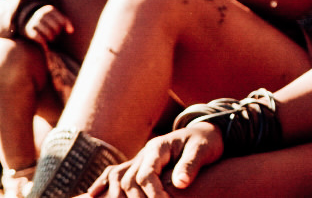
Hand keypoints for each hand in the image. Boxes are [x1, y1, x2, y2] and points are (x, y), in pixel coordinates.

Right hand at [23, 5, 71, 44]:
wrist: (30, 19)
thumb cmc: (49, 20)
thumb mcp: (58, 18)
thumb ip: (66, 23)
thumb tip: (71, 31)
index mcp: (50, 9)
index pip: (62, 21)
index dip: (63, 27)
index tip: (61, 29)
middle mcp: (41, 14)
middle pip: (55, 27)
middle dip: (57, 33)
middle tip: (56, 35)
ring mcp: (34, 21)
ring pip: (48, 32)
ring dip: (52, 38)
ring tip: (52, 38)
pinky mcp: (28, 29)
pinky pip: (38, 37)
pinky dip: (43, 42)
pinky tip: (45, 43)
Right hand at [85, 123, 224, 197]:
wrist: (204, 133)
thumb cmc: (205, 141)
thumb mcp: (203, 150)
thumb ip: (191, 164)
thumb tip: (180, 183)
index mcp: (159, 147)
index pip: (146, 174)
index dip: (152, 193)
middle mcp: (145, 152)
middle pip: (129, 180)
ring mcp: (140, 158)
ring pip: (118, 178)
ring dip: (117, 196)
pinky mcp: (139, 164)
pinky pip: (115, 173)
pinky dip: (103, 183)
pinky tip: (92, 194)